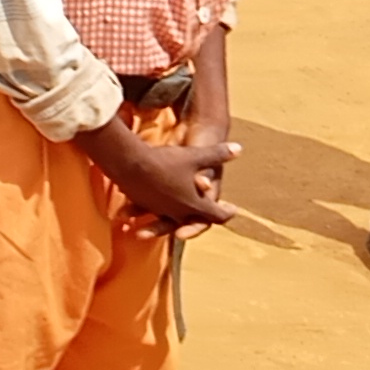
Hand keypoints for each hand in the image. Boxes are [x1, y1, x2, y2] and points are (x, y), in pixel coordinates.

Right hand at [79, 116, 241, 234]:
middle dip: (203, 218)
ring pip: (173, 218)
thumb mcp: (195, 155)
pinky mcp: (145, 204)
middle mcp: (179, 212)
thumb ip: (218, 154)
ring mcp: (161, 209)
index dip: (227, 212)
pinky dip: (159, 210)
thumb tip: (238, 148)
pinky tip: (159, 201)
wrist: (130, 163)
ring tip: (180, 211)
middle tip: (209, 213)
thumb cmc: (166, 161)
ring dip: (178, 215)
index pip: (218, 215)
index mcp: (196, 204)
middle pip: (197, 221)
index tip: (231, 209)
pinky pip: (155, 211)